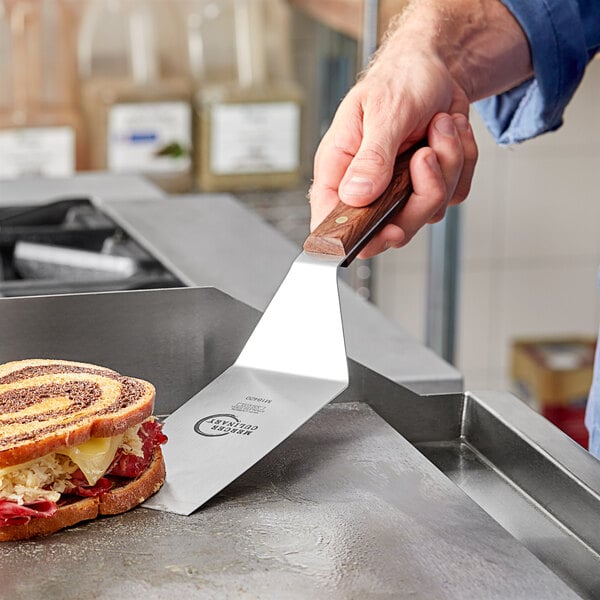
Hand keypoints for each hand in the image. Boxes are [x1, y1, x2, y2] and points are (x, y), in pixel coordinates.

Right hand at [308, 0, 530, 257]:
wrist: (435, 67)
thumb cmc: (400, 79)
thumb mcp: (385, 110)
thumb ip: (371, 157)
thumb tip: (355, 197)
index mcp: (340, 170)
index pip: (333, 222)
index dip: (356, 238)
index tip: (388, 230)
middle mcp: (367, 187)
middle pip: (392, 229)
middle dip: (422, 194)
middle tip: (425, 155)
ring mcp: (400, 191)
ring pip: (430, 211)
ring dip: (447, 165)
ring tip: (439, 126)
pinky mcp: (430, 186)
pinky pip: (456, 193)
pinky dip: (463, 160)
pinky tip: (449, 132)